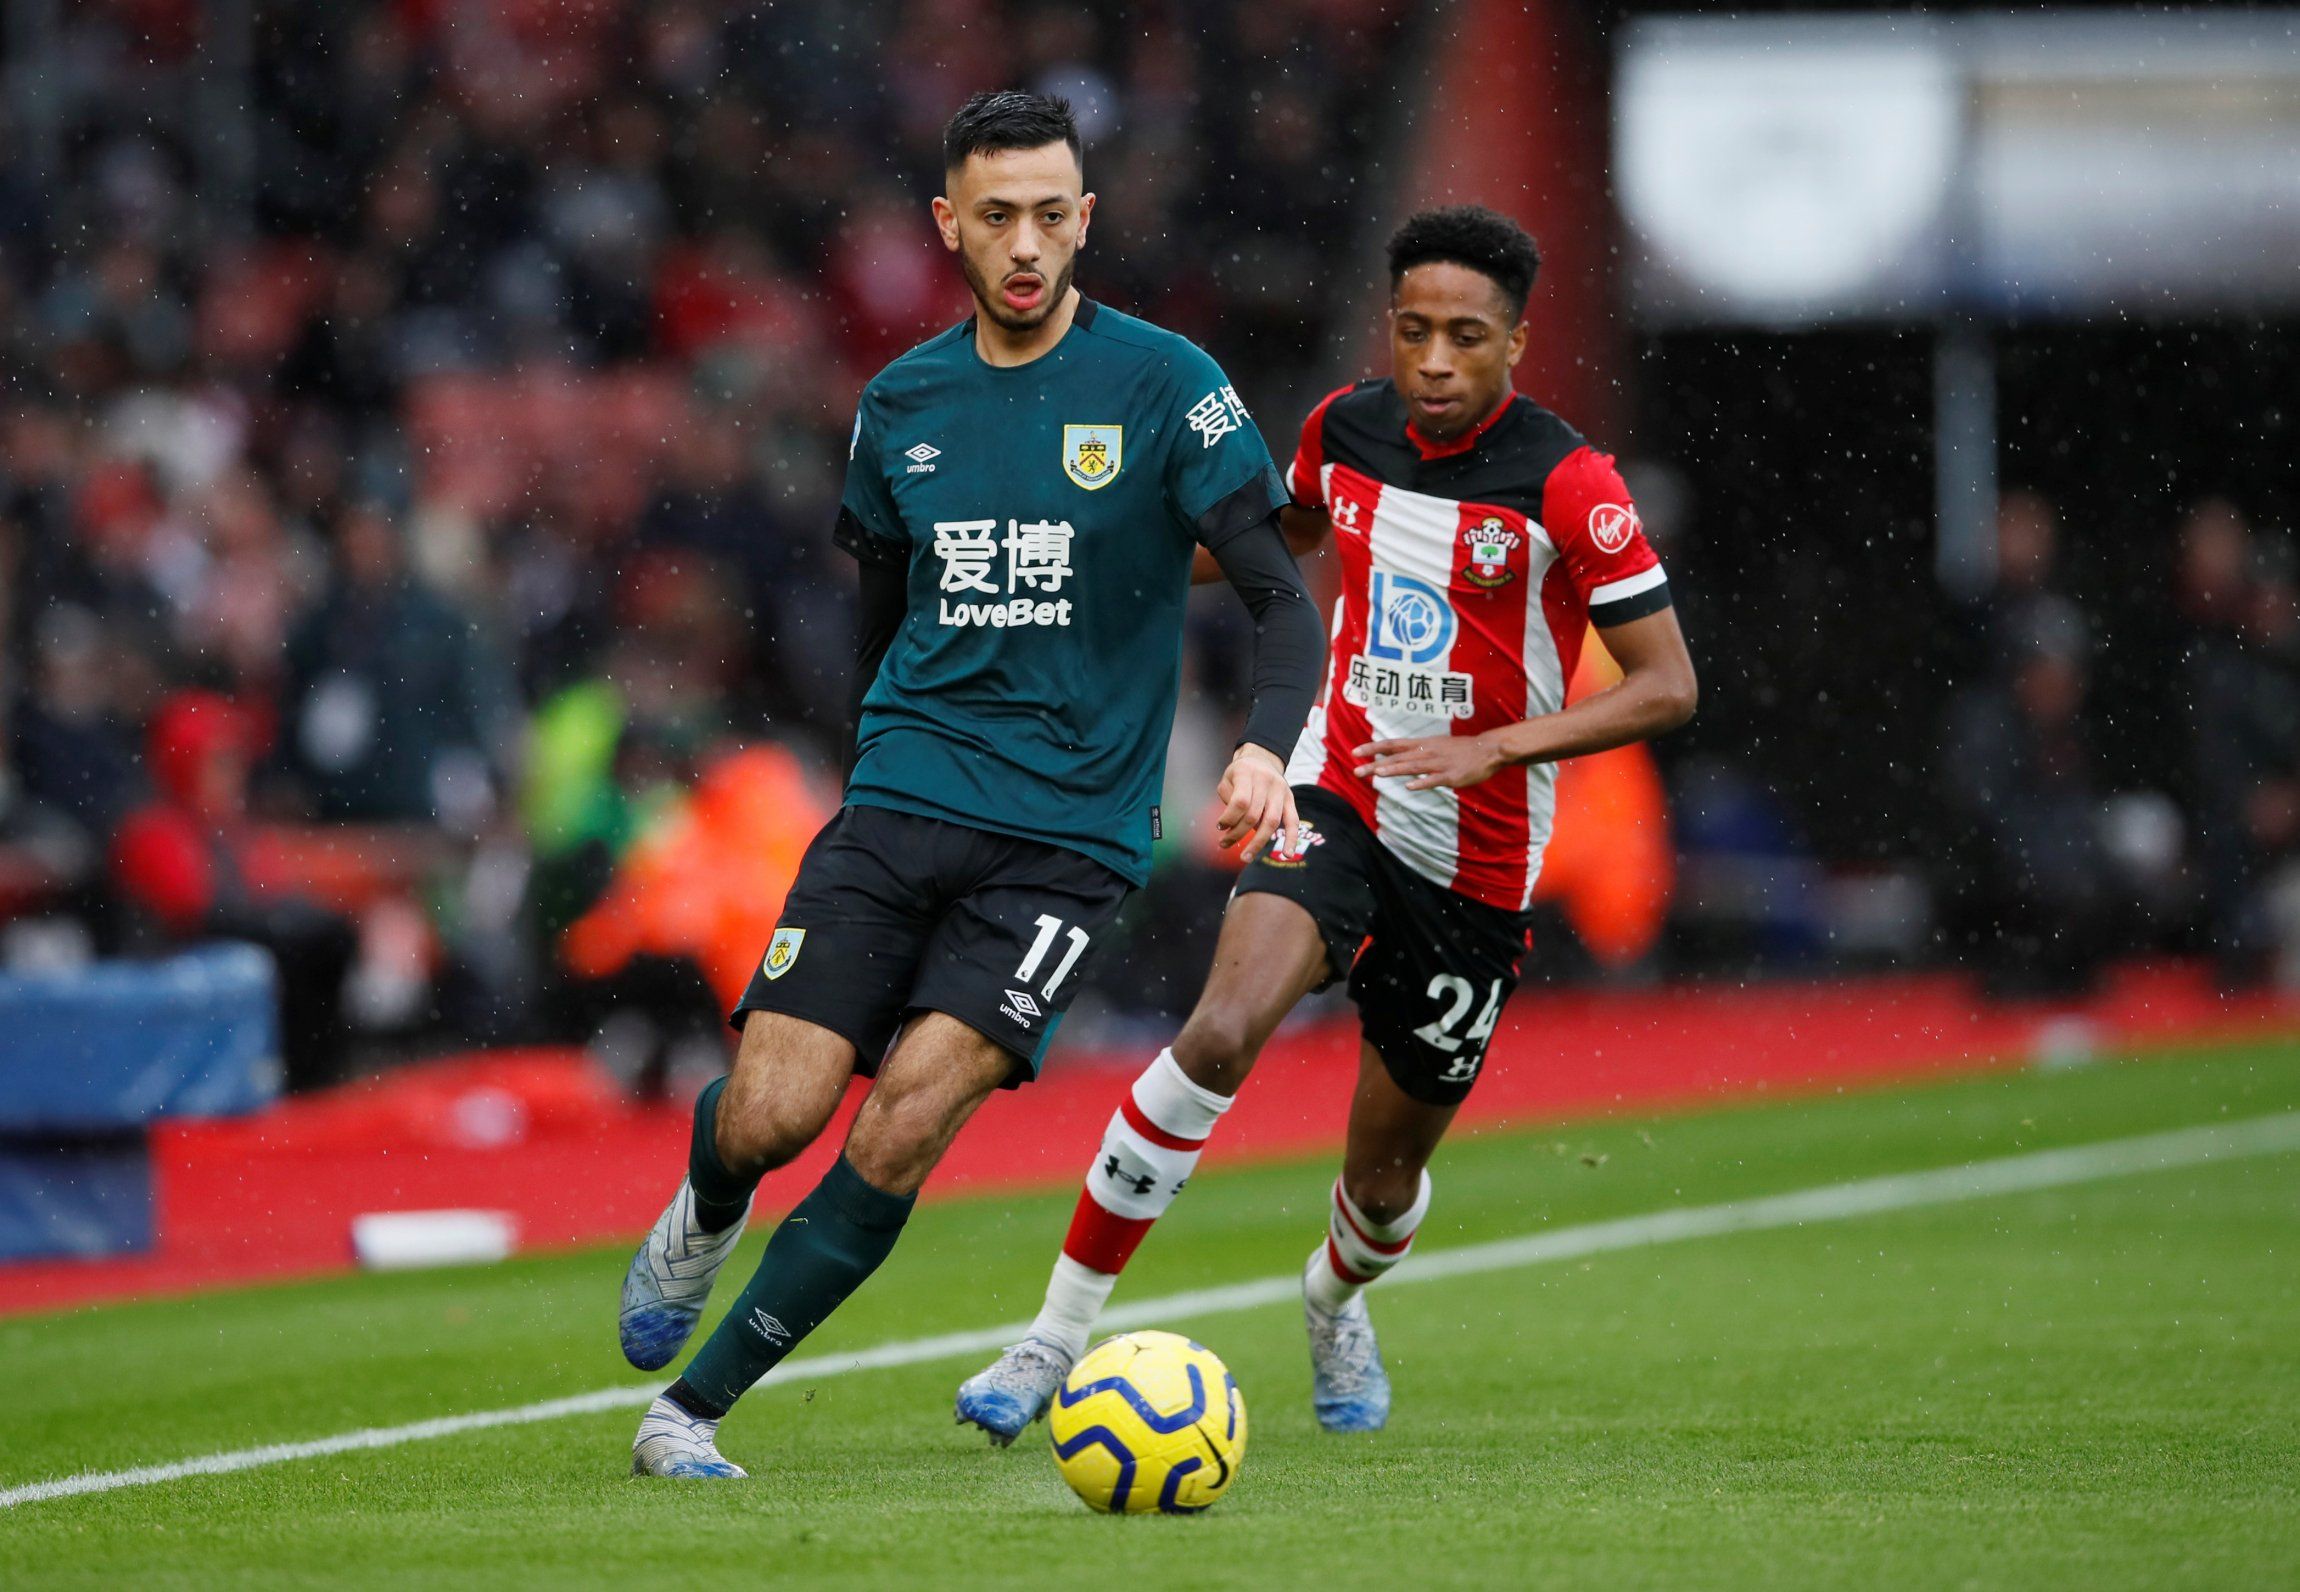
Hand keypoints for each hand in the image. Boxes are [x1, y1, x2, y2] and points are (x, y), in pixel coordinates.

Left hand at [1215, 743, 1298, 859]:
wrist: (1262, 759)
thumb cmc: (1240, 775)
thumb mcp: (1227, 779)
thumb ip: (1229, 800)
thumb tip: (1232, 826)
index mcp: (1247, 773)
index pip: (1240, 801)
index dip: (1229, 818)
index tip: (1220, 826)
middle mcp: (1267, 781)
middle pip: (1254, 815)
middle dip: (1238, 834)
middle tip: (1225, 844)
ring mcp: (1281, 790)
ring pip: (1271, 822)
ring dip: (1258, 842)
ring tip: (1246, 857)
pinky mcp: (1291, 800)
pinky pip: (1293, 822)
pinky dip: (1291, 839)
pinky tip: (1287, 854)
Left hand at [1354, 733, 1508, 790]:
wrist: (1487, 750)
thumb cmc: (1459, 750)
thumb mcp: (1434, 745)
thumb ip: (1415, 752)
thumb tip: (1395, 757)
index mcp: (1422, 744)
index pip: (1392, 744)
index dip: (1373, 748)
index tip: (1355, 752)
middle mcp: (1427, 752)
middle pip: (1397, 758)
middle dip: (1375, 764)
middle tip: (1356, 771)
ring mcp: (1439, 764)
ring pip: (1413, 767)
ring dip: (1394, 770)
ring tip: (1377, 774)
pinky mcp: (1451, 776)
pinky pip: (1434, 780)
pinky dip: (1423, 783)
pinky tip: (1410, 787)